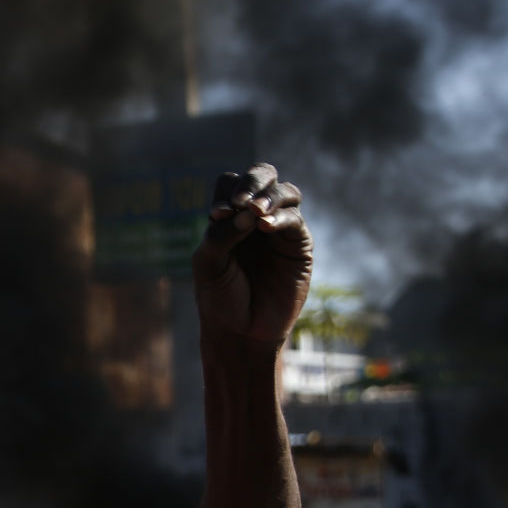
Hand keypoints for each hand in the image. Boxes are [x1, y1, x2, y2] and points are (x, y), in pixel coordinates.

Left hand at [192, 164, 311, 346]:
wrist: (242, 331)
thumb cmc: (220, 297)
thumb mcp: (208, 264)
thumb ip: (221, 234)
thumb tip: (247, 211)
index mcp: (229, 216)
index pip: (230, 183)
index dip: (226, 191)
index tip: (217, 215)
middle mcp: (256, 216)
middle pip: (262, 176)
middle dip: (253, 181)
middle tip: (241, 201)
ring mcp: (279, 229)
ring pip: (284, 192)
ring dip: (268, 197)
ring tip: (255, 212)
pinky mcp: (299, 245)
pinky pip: (294, 219)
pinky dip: (280, 218)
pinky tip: (265, 226)